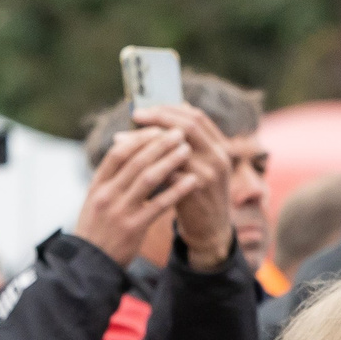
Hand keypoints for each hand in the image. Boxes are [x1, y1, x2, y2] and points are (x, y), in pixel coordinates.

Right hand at [72, 126, 198, 264]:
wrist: (89, 265)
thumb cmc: (95, 230)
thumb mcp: (95, 201)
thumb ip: (110, 179)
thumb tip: (126, 152)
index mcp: (97, 185)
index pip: (117, 153)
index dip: (139, 138)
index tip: (157, 128)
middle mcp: (107, 194)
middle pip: (135, 161)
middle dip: (159, 144)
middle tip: (179, 132)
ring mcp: (120, 211)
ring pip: (148, 178)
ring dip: (170, 161)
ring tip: (186, 149)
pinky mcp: (133, 228)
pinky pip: (159, 204)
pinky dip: (177, 190)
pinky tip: (192, 180)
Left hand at [134, 103, 234, 270]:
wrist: (210, 230)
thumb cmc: (198, 194)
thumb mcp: (198, 165)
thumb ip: (184, 144)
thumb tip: (157, 116)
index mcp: (219, 145)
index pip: (195, 116)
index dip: (169, 108)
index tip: (144, 109)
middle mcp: (219, 156)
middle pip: (189, 125)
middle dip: (159, 117)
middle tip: (135, 115)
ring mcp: (210, 173)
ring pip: (175, 148)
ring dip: (146, 141)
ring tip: (121, 138)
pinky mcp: (197, 190)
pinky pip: (168, 172)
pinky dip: (147, 165)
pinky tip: (128, 165)